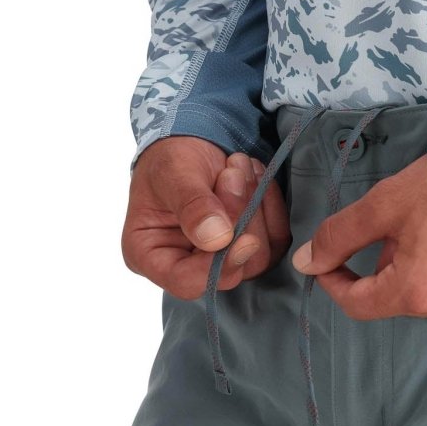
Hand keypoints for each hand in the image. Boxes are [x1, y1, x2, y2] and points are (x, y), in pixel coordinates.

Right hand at [122, 136, 290, 297]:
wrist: (191, 143)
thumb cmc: (170, 159)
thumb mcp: (173, 173)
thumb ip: (193, 206)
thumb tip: (216, 239)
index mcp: (151, 256)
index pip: (186, 282)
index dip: (218, 267)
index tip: (244, 238)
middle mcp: (186, 266)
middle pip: (230, 270)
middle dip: (239, 219)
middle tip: (234, 173)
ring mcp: (222, 260)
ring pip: (258, 256)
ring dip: (255, 207)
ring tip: (240, 167)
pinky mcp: (250, 248)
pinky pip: (275, 240)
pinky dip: (270, 206)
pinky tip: (256, 177)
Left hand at [290, 154, 426, 320]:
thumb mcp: (384, 205)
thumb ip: (339, 236)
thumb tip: (306, 264)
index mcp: (415, 292)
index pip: (358, 305)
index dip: (336, 283)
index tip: (330, 261)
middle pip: (400, 297)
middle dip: (389, 267)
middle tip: (399, 227)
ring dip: (424, 269)